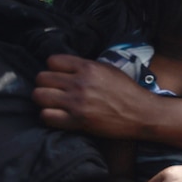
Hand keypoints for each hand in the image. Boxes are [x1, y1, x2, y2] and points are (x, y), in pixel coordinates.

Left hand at [34, 54, 151, 137]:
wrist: (141, 113)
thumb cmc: (127, 91)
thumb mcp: (109, 70)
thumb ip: (87, 67)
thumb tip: (66, 67)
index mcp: (89, 68)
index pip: (52, 61)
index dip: (54, 68)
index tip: (59, 75)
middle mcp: (80, 83)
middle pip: (42, 78)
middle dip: (46, 83)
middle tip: (54, 90)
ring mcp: (77, 103)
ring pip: (39, 96)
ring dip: (44, 99)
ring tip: (53, 102)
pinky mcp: (77, 121)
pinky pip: (46, 116)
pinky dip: (49, 115)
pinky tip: (58, 114)